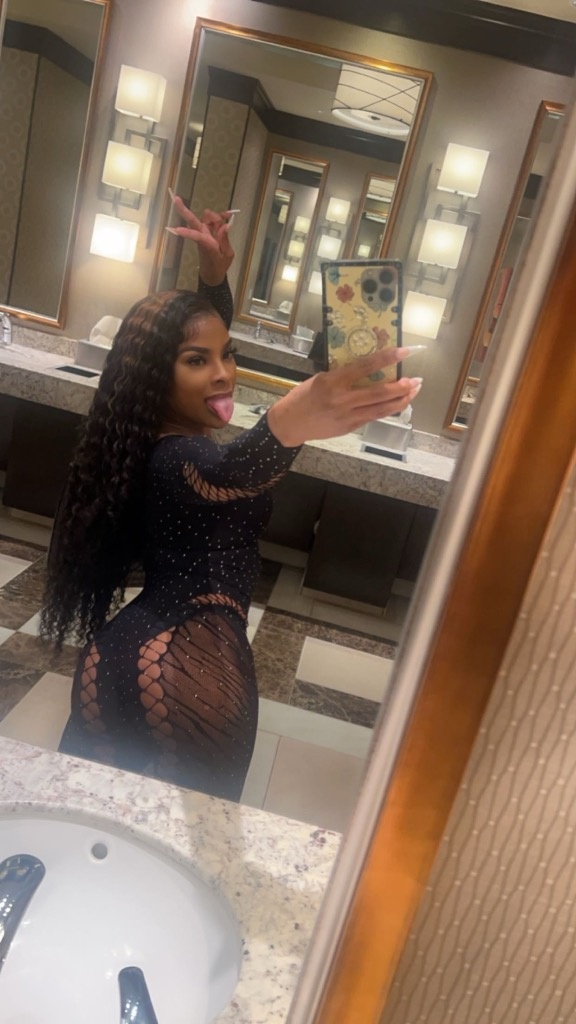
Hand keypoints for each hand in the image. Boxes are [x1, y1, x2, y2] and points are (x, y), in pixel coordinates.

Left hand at [166, 192, 234, 285]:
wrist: (212, 273)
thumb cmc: (219, 266)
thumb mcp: (227, 255)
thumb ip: (225, 240)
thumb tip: (225, 226)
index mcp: (206, 245)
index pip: (196, 237)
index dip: (187, 233)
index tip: (176, 230)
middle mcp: (202, 236)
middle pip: (192, 221)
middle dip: (183, 210)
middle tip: (176, 199)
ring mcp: (203, 232)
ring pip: (206, 217)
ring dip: (214, 215)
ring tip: (227, 216)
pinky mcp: (205, 231)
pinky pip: (211, 220)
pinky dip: (219, 216)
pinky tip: (227, 214)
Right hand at [267, 347, 422, 446]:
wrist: (290, 424)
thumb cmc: (302, 397)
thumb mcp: (319, 379)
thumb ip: (342, 375)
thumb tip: (366, 368)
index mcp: (333, 381)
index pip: (365, 367)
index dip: (387, 358)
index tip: (405, 352)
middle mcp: (342, 399)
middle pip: (380, 393)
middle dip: (402, 386)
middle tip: (417, 379)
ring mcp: (347, 415)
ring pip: (382, 408)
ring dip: (401, 400)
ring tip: (414, 391)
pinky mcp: (349, 426)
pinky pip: (374, 417)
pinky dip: (388, 409)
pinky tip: (398, 404)